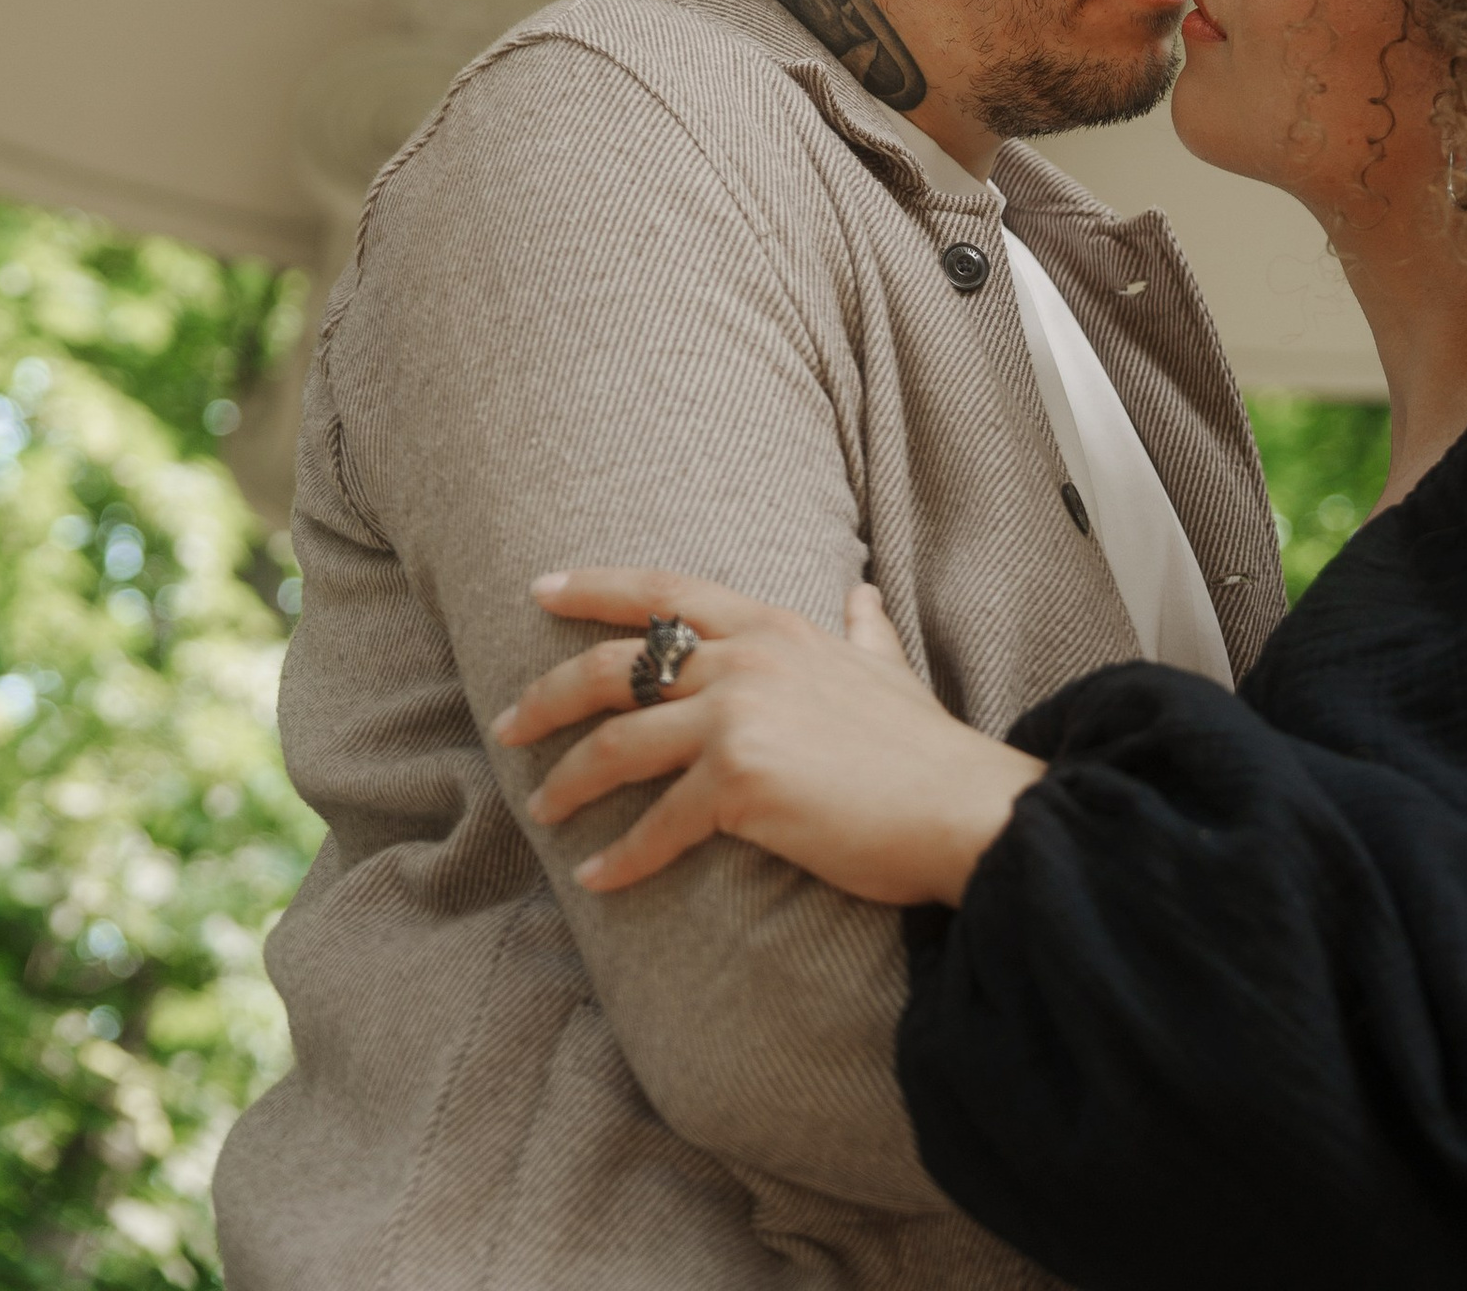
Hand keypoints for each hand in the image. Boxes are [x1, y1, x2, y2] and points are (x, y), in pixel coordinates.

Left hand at [493, 566, 1044, 908]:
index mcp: (775, 626)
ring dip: (569, 781)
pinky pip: (656, 825)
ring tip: (543, 809)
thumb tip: (861, 594)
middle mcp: (748, 657)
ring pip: (620, 743)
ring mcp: (739, 715)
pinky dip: (620, 857)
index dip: (597, 586)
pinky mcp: (740, 782)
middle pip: (620, 664)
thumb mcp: (888, 670)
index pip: (667, 590)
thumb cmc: (924, 749)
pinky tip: (597, 879)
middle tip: (507, 725)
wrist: (959, 808)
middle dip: (551, 695)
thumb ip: (864, 632)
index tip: (541, 588)